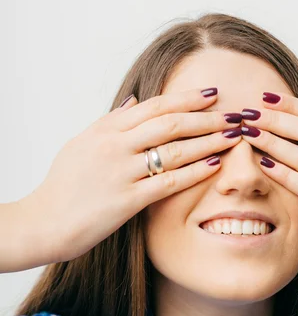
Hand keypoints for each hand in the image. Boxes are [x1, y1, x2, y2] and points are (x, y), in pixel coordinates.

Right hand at [24, 88, 241, 263]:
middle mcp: (115, 146)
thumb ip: (111, 121)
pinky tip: (214, 164)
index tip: (213, 94)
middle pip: (170, 123)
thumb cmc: (63, 184)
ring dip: (208, 140)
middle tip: (235, 113)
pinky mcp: (127, 201)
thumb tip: (136, 99)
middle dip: (207, 117)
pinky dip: (194, 171)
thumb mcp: (82, 143)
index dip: (186, 99)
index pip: (154, 106)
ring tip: (233, 135)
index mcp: (106, 130)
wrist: (45, 221)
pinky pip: (168, 182)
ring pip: (174, 150)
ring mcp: (121, 172)